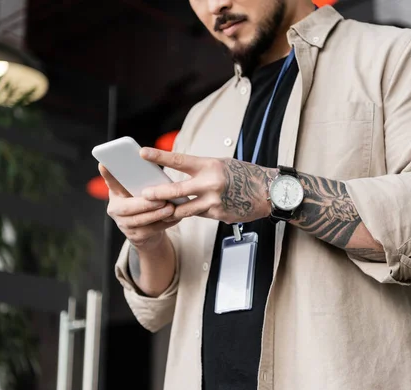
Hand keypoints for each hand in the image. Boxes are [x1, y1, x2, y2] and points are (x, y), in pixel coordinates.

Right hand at [98, 164, 179, 250]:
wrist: (149, 232)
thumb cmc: (146, 203)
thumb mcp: (141, 191)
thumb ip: (143, 183)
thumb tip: (155, 169)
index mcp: (116, 193)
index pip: (111, 182)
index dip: (107, 175)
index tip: (104, 164)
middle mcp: (115, 209)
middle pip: (127, 207)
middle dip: (145, 204)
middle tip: (161, 200)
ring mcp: (123, 224)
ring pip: (139, 220)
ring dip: (156, 214)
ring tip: (171, 208)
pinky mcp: (135, 237)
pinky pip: (150, 230)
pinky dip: (164, 223)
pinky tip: (175, 217)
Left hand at [139, 148, 276, 224]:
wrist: (268, 192)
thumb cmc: (243, 175)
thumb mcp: (220, 165)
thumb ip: (200, 170)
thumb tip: (178, 175)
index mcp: (209, 165)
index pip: (179, 160)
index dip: (159, 156)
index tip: (142, 153)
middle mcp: (210, 183)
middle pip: (176, 191)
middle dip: (157, 194)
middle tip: (145, 194)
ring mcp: (214, 201)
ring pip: (184, 210)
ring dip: (170, 210)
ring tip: (160, 209)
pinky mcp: (218, 215)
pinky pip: (198, 215)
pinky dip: (192, 212)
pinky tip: (190, 210)